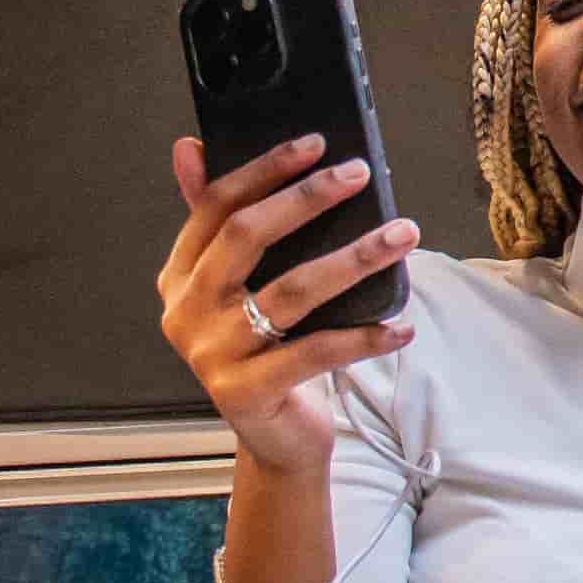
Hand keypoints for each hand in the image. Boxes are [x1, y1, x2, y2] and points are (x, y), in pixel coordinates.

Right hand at [156, 134, 418, 475]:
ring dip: (354, 258)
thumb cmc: (268, 350)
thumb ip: (223, 223)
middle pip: (246, 236)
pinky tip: (401, 324)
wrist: (277, 438)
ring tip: (402, 235)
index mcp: (180, 277)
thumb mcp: (243, 287)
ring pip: (291, 290)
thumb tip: (190, 147)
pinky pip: (316, 352)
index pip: (216, 207)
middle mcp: (186, 312)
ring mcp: (212, 354)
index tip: (315, 143)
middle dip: (307, 198)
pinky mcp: (246, 392)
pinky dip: (364, 336)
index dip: (264, 170)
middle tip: (359, 174)